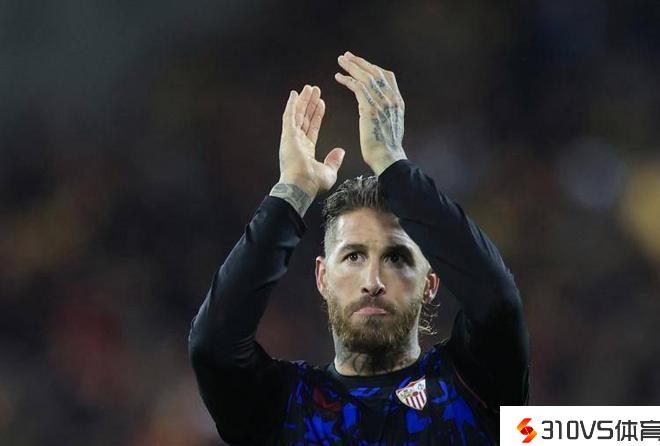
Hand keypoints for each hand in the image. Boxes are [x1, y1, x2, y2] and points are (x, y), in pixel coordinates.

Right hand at [278, 85, 344, 197]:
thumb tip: (340, 151)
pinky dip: (292, 104)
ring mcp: (291, 138)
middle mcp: (297, 142)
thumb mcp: (329, 172)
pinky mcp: (287, 134)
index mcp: (306, 150)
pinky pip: (290, 116)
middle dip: (310, 103)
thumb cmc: (313, 183)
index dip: (317, 115)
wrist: (302, 185)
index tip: (321, 103)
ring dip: (303, 100)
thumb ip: (334, 160)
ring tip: (309, 88)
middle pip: (305, 118)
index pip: (312, 128)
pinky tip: (295, 94)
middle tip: (314, 90)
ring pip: (298, 114)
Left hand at [335, 51, 406, 174]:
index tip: (362, 63)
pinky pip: (357, 87)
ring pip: (365, 77)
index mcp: (398, 102)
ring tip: (341, 61)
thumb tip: (378, 108)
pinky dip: (347, 79)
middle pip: (375, 72)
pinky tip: (338, 77)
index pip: (387, 76)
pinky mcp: (369, 108)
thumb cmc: (387, 148)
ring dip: (351, 67)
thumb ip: (387, 112)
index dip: (373, 67)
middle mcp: (391, 99)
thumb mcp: (392, 125)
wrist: (388, 158)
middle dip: (360, 62)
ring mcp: (382, 103)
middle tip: (347, 56)